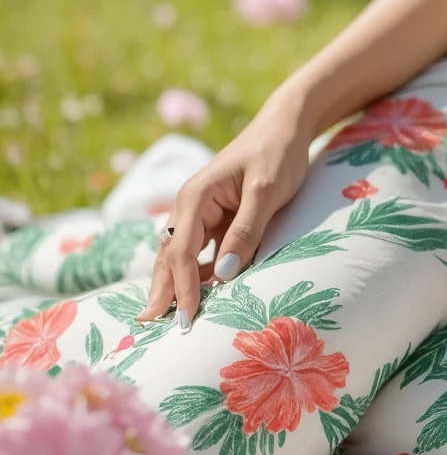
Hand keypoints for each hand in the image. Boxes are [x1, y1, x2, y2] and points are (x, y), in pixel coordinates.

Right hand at [137, 105, 313, 325]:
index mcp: (196, 196)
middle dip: (162, 291)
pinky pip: (200, 252)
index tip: (187, 318)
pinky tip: (197, 299)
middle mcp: (190, 206)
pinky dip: (196, 275)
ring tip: (167, 321)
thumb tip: (225, 275)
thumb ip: (246, 230)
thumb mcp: (266, 191)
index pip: (181, 251)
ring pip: (181, 256)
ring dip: (174, 286)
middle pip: (170, 256)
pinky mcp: (216, 219)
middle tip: (150, 329)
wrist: (287, 126)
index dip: (182, 287)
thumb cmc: (277, 153)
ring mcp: (201, 213)